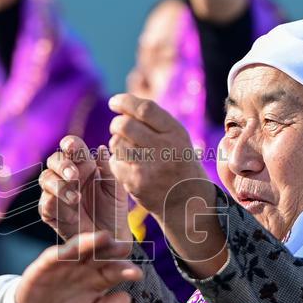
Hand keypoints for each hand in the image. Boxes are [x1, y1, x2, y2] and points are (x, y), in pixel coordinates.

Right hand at [15, 231, 141, 302]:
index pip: (115, 270)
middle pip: (102, 255)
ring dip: (91, 242)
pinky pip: (56, 254)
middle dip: (113, 250)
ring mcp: (67, 262)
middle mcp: (85, 266)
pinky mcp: (47, 263)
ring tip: (104, 237)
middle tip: (125, 247)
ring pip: (81, 249)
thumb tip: (128, 299)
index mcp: (100, 278)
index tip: (137, 274)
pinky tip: (74, 248)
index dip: (126, 270)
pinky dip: (65, 250)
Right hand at [38, 136, 131, 243]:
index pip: (71, 146)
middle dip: (63, 165)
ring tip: (76, 198)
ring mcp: (56, 193)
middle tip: (75, 176)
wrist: (111, 238)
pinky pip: (45, 203)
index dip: (69, 144)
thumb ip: (109, 169)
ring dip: (59, 185)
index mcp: (83, 164)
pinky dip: (55, 202)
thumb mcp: (116, 189)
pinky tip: (71, 209)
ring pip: (45, 179)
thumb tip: (101, 148)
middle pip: (54, 160)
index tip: (73, 148)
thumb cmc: (114, 210)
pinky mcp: (50, 212)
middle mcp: (66, 176)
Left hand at [108, 93, 227, 277]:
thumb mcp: (177, 138)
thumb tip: (123, 106)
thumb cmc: (178, 162)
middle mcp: (165, 149)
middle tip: (117, 127)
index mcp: (176, 133)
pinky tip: (127, 164)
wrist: (188, 201)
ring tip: (125, 147)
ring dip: (116, 142)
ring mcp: (150, 168)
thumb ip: (155, 122)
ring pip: (117, 143)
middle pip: (126, 125)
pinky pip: (115, 163)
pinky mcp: (137, 183)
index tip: (114, 102)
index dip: (125, 101)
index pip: (145, 108)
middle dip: (116, 123)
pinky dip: (116, 160)